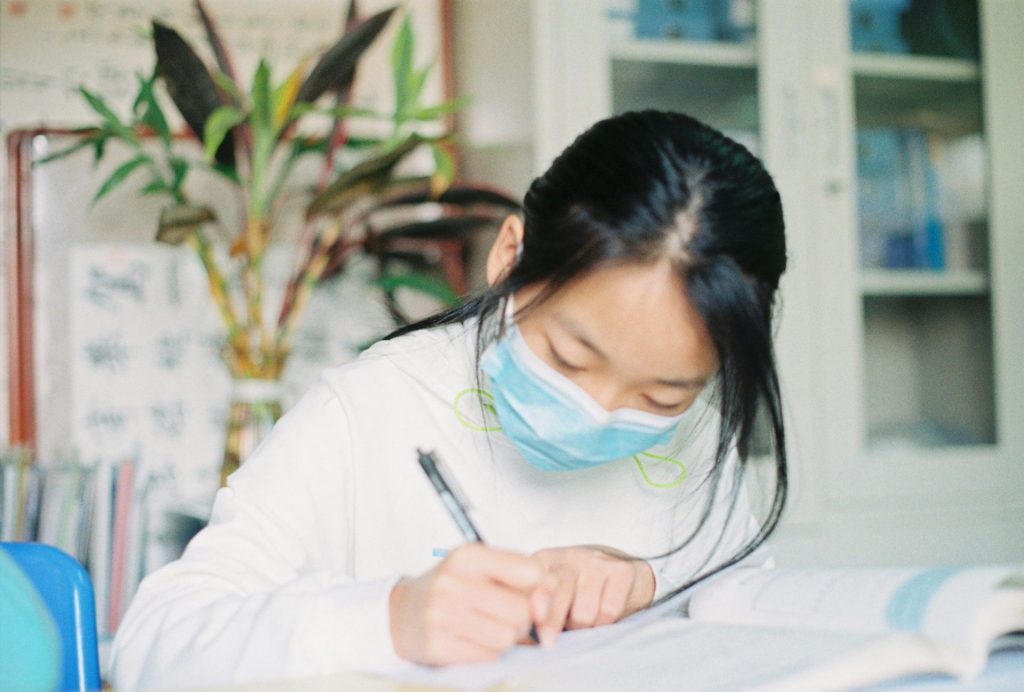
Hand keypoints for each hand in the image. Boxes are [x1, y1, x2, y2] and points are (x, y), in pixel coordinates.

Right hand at [389, 543, 553, 664]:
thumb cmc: (451, 588)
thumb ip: (521, 575)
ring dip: (504, 637)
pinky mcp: (437, 645)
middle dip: (521, 618)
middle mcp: (452, 581)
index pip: (530, 572)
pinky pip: (488, 655)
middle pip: (522, 610)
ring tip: (485, 626)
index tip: (527, 593)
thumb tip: (552, 593)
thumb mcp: (482, 568)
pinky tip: (471, 639)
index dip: (538, 588)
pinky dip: (487, 651)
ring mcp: (442, 614)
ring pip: (508, 637)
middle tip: (502, 614)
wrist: (401, 612)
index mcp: (468, 555)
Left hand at [531, 545, 654, 645]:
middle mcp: (569, 556)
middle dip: (553, 622)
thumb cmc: (574, 591)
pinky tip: (601, 616)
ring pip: (584, 612)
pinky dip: (604, 623)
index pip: (535, 582)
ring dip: (583, 627)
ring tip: (582, 621)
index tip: (533, 623)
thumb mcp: (550, 594)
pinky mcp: (621, 570)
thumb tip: (518, 640)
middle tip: (549, 643)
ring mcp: (596, 561)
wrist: (619, 571)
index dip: (534, 604)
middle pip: (559, 593)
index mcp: (544, 561)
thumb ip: (532, 613)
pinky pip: (609, 610)